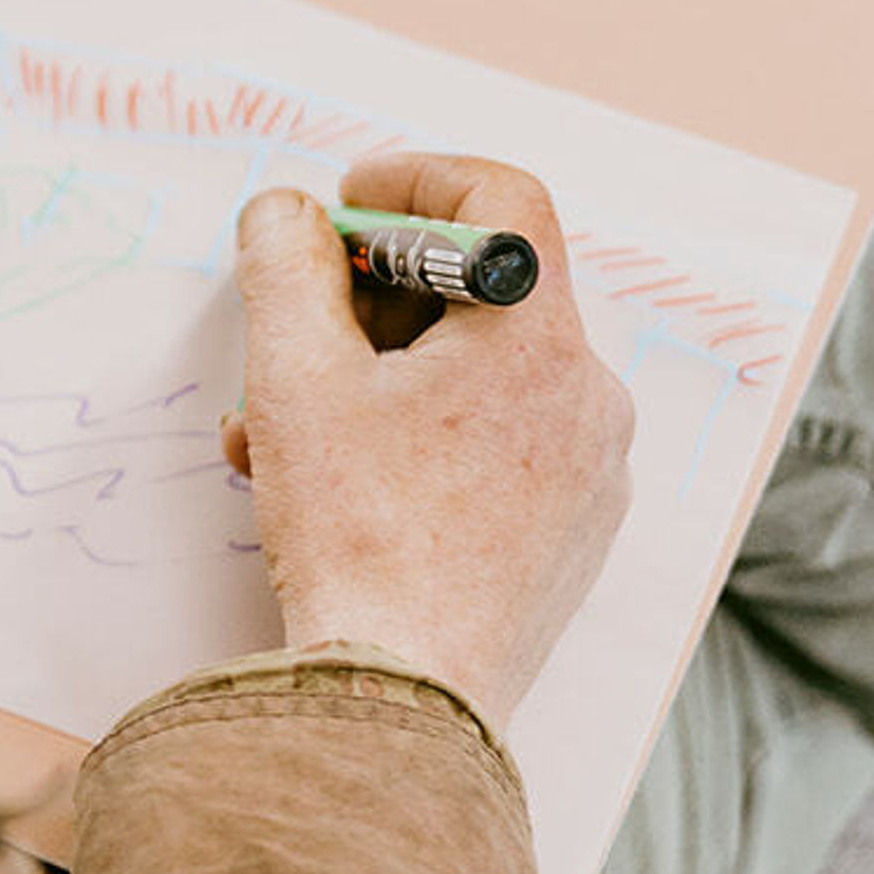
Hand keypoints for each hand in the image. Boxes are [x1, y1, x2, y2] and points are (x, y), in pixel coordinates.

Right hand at [225, 151, 633, 722]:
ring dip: (377, 378)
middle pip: (484, 294)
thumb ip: (286, 266)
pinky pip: (496, 446)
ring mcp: (589, 472)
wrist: (403, 695)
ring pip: (479, 378)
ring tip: (284, 428)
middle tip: (297, 320)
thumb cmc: (359, 536)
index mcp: (539, 342)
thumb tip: (287, 213)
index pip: (503, 199)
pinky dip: (418, 438)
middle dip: (372, 298)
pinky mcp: (571, 534)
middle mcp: (587, 398)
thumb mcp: (296, 376)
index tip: (348, 202)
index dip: (417, 178)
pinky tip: (335, 483)